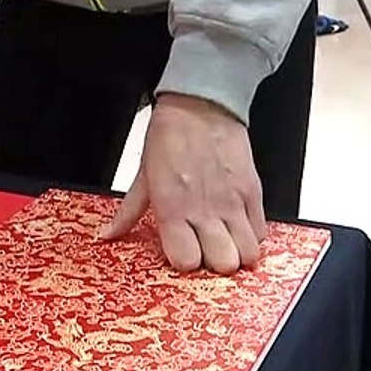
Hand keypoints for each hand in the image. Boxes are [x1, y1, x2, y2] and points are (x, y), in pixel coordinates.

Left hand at [101, 93, 266, 274]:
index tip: (183, 252)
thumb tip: (108, 234)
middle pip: (222, 264)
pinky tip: (238, 225)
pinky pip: (261, 231)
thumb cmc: (170, 137)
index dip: (186, 262)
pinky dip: (251, 234)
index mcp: (173, 209)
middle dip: (214, 262)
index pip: (187, 261)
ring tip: (225, 240)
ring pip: (247, 253)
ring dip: (237, 252)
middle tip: (206, 248)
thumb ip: (127, 213)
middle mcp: (204, 210)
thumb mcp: (142, 177)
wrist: (201, 106)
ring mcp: (232, 202)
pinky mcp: (253, 192)